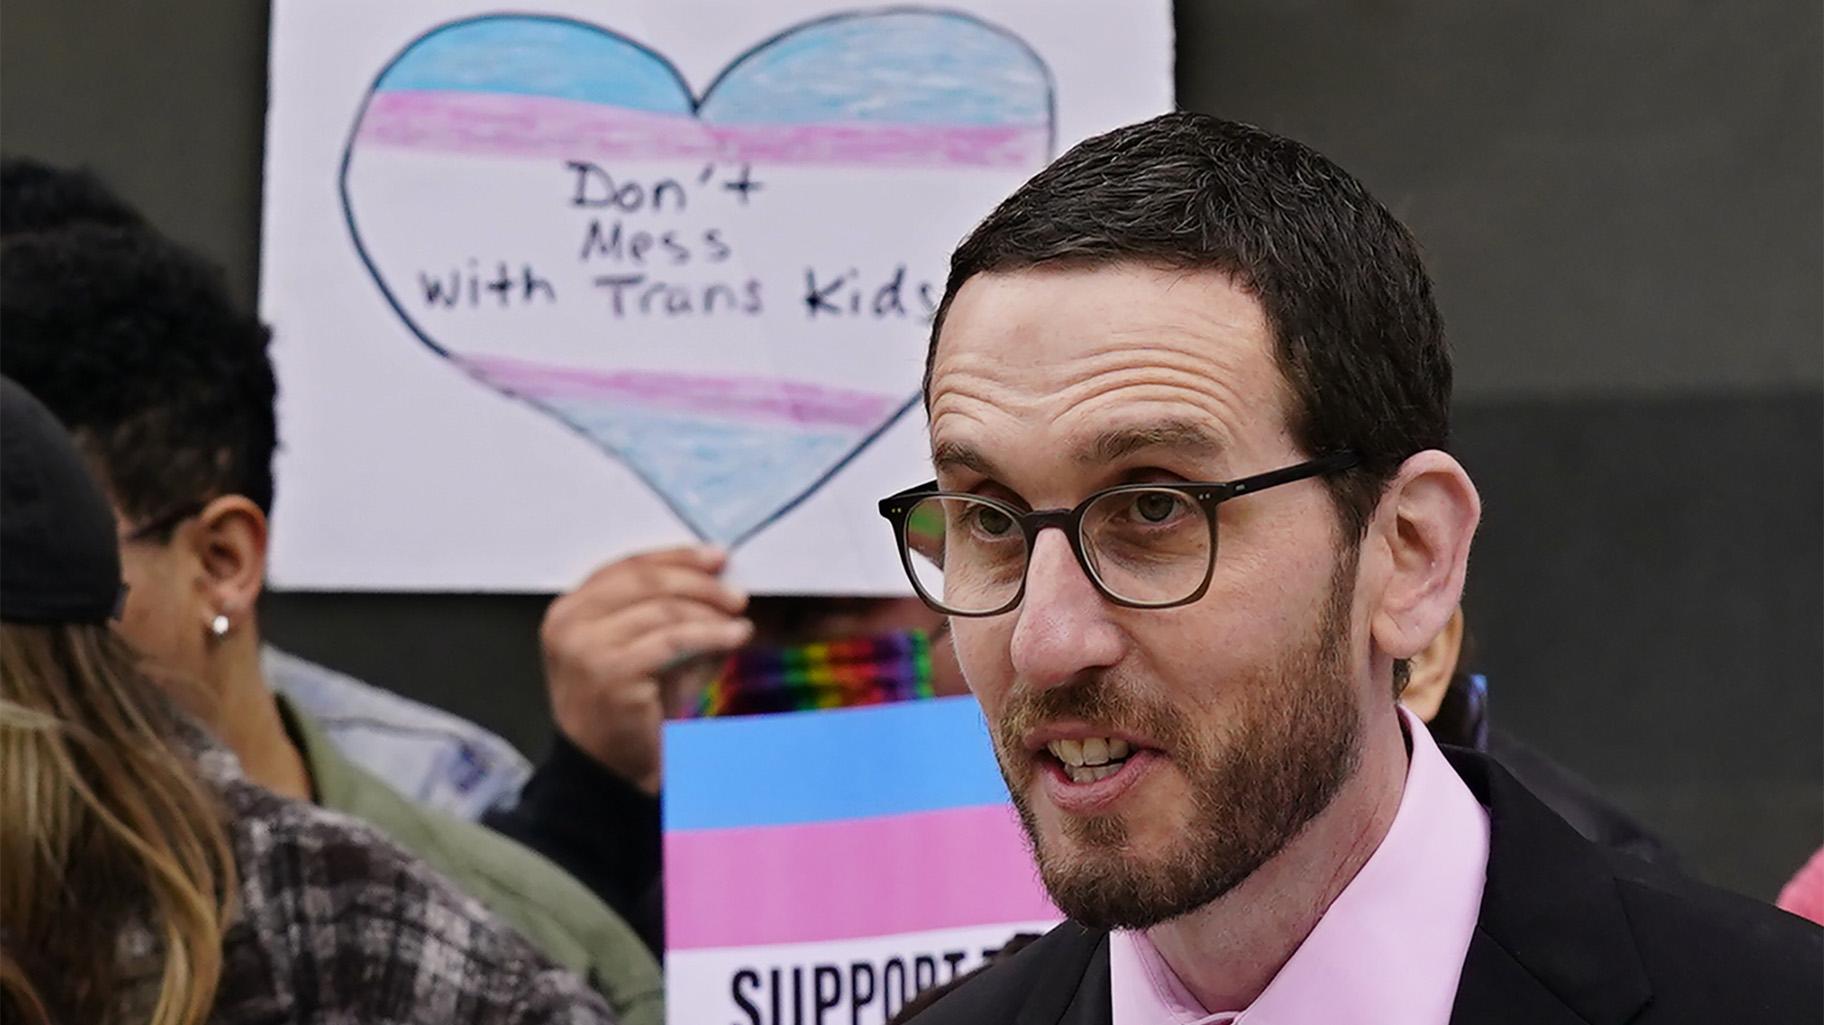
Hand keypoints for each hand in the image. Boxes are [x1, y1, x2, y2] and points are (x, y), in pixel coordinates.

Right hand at [540, 545, 751, 793]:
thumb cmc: (628, 713)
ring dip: (710, 612)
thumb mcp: (645, 651)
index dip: (676, 558)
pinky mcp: (611, 671)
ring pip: (663, 609)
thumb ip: (669, 615)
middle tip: (734, 593)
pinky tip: (734, 637)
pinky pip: (673, 640)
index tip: (716, 558)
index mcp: (568, 611)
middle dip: (698, 582)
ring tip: (738, 622)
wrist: (606, 773)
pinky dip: (711, 634)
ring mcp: (585, 647)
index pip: (627, 567)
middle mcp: (569, 623)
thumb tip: (720, 583)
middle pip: (645, 580)